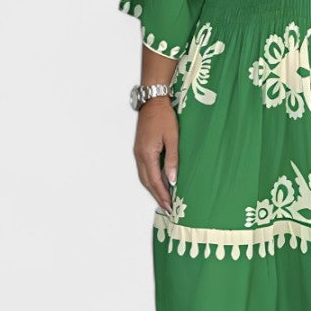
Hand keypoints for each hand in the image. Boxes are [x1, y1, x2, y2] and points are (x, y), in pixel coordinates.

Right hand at [133, 96, 176, 211]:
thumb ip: (172, 160)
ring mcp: (138, 152)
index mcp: (147, 154)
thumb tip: (172, 180)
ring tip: (163, 200)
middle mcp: (139, 155)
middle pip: (146, 182)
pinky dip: (150, 180)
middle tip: (167, 208)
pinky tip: (158, 183)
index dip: (162, 195)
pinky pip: (144, 170)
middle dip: (157, 196)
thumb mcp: (172, 138)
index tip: (169, 206)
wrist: (152, 102)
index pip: (154, 181)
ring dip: (153, 189)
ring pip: (143, 177)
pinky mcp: (140, 149)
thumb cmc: (164, 117)